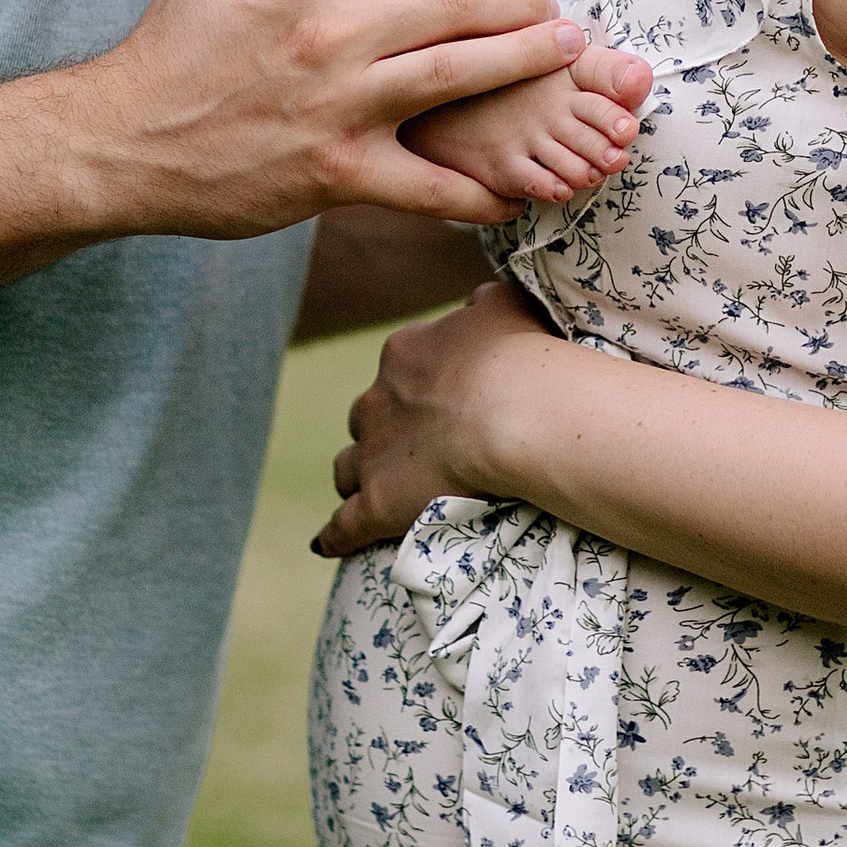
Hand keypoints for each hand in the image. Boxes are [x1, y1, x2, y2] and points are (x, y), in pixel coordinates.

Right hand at [85, 0, 592, 231]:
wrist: (118, 142)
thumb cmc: (165, 50)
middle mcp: (328, 29)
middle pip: (456, 1)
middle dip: (520, 5)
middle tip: (559, 14)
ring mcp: (337, 102)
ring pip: (459, 74)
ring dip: (523, 65)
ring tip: (566, 58)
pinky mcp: (336, 172)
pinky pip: (430, 182)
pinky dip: (479, 188)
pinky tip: (514, 187)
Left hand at [313, 277, 562, 555]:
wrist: (513, 411)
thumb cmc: (519, 354)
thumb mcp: (505, 305)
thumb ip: (484, 303)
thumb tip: (475, 304)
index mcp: (405, 354)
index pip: (399, 368)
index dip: (419, 385)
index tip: (443, 396)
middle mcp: (378, 402)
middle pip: (367, 417)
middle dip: (384, 429)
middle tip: (418, 445)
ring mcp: (373, 455)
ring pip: (348, 467)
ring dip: (359, 475)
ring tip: (375, 489)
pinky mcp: (376, 504)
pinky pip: (343, 525)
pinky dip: (335, 535)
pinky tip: (326, 544)